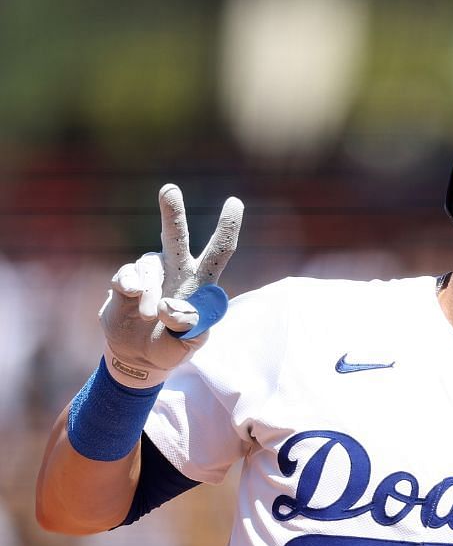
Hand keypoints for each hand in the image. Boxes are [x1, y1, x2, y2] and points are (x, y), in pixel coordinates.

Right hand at [100, 184, 242, 386]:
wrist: (139, 356)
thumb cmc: (172, 346)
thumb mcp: (188, 344)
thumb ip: (189, 328)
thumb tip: (171, 307)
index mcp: (203, 282)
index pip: (220, 251)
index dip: (227, 227)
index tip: (234, 201)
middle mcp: (177, 270)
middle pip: (175, 236)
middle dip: (172, 212)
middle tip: (169, 189)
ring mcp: (150, 273)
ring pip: (149, 264)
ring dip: (149, 290)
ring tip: (148, 315)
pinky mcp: (125, 281)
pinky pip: (126, 276)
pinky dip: (128, 287)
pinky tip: (130, 297)